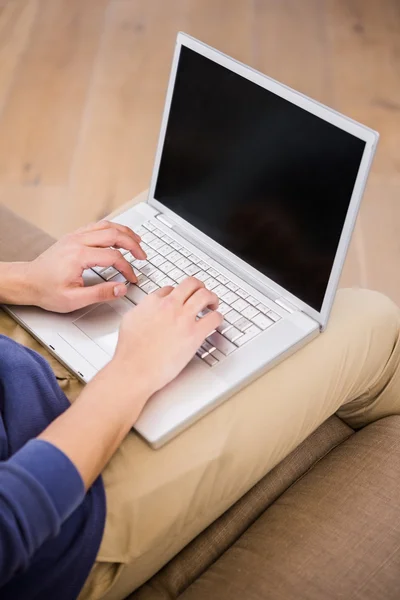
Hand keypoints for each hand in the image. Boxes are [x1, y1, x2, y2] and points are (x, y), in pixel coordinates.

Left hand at [25, 220, 145, 312]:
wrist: (27, 281)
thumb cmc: (46, 290)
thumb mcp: (74, 299)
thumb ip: (100, 293)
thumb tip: (121, 288)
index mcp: (79, 256)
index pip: (114, 257)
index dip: (127, 268)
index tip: (131, 278)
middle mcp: (77, 241)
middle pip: (114, 234)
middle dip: (133, 244)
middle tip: (143, 256)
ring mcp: (75, 236)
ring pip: (106, 225)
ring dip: (125, 232)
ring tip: (138, 241)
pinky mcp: (73, 236)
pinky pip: (97, 226)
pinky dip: (112, 229)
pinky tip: (119, 235)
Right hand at [112, 277, 222, 417]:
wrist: (134, 369)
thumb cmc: (129, 352)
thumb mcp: (129, 321)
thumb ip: (142, 310)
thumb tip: (147, 310)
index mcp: (152, 302)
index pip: (170, 288)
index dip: (178, 294)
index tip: (181, 299)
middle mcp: (169, 306)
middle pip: (191, 284)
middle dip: (199, 287)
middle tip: (202, 293)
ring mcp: (183, 318)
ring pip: (205, 295)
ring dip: (212, 298)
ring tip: (212, 304)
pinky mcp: (194, 334)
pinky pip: (214, 318)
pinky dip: (218, 318)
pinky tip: (216, 321)